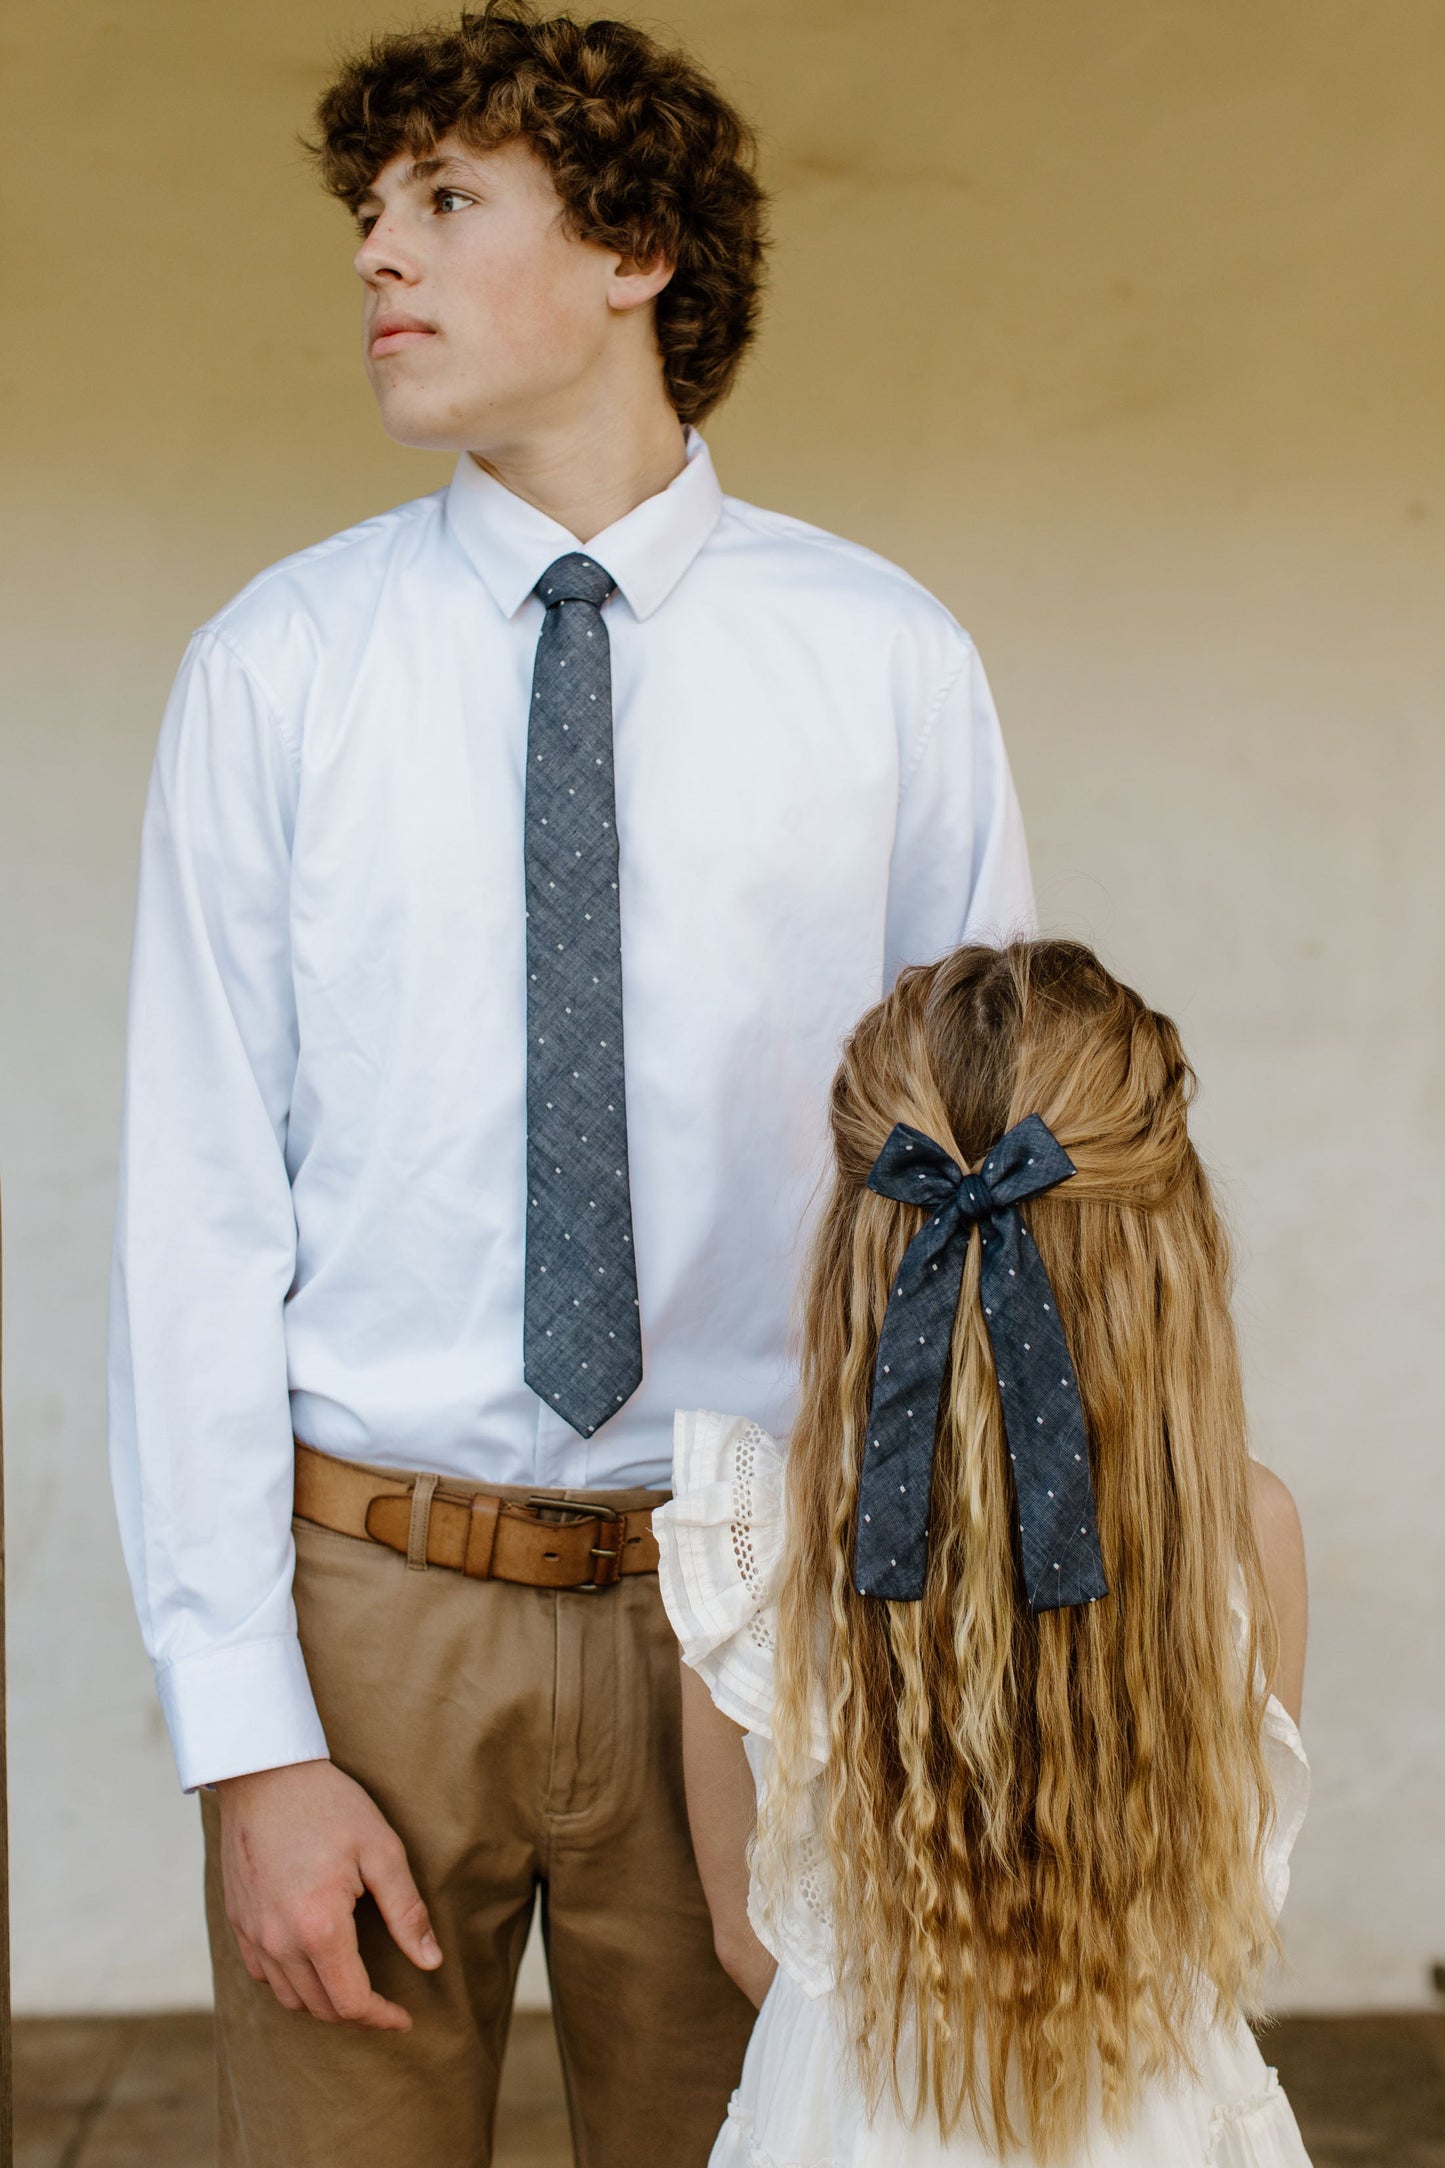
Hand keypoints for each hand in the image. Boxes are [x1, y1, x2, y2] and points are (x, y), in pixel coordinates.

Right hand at [215, 1758, 441, 2029]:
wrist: (264, 1772)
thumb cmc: (329, 1805)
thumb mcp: (381, 1849)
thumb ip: (406, 1911)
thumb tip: (430, 1962)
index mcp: (318, 1927)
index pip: (351, 2002)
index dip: (382, 2017)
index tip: (405, 2018)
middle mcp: (278, 1941)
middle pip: (320, 2007)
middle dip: (357, 2012)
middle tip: (386, 2001)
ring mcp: (252, 1934)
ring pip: (289, 1997)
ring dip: (323, 2000)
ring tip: (353, 1983)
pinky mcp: (237, 1921)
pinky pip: (263, 1974)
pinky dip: (291, 1981)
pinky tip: (313, 1960)